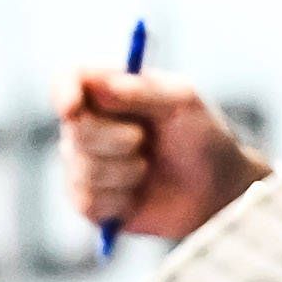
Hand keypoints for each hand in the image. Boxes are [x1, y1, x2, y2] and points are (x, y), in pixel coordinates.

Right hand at [57, 66, 268, 240]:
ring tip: (148, 169)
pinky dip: (118, 199)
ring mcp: (85, 163)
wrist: (217, 191)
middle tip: (142, 141)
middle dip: (112, 139)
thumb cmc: (203, 137)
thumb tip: (103, 85)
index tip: (72, 108)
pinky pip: (87, 201)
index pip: (68, 78)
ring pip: (81, 168)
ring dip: (123, 172)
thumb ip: (143, 90)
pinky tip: (138, 196)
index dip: (63, 90)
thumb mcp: (183, 103)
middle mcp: (90, 123)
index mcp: (109, 89)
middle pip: (73, 128)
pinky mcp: (90, 202)